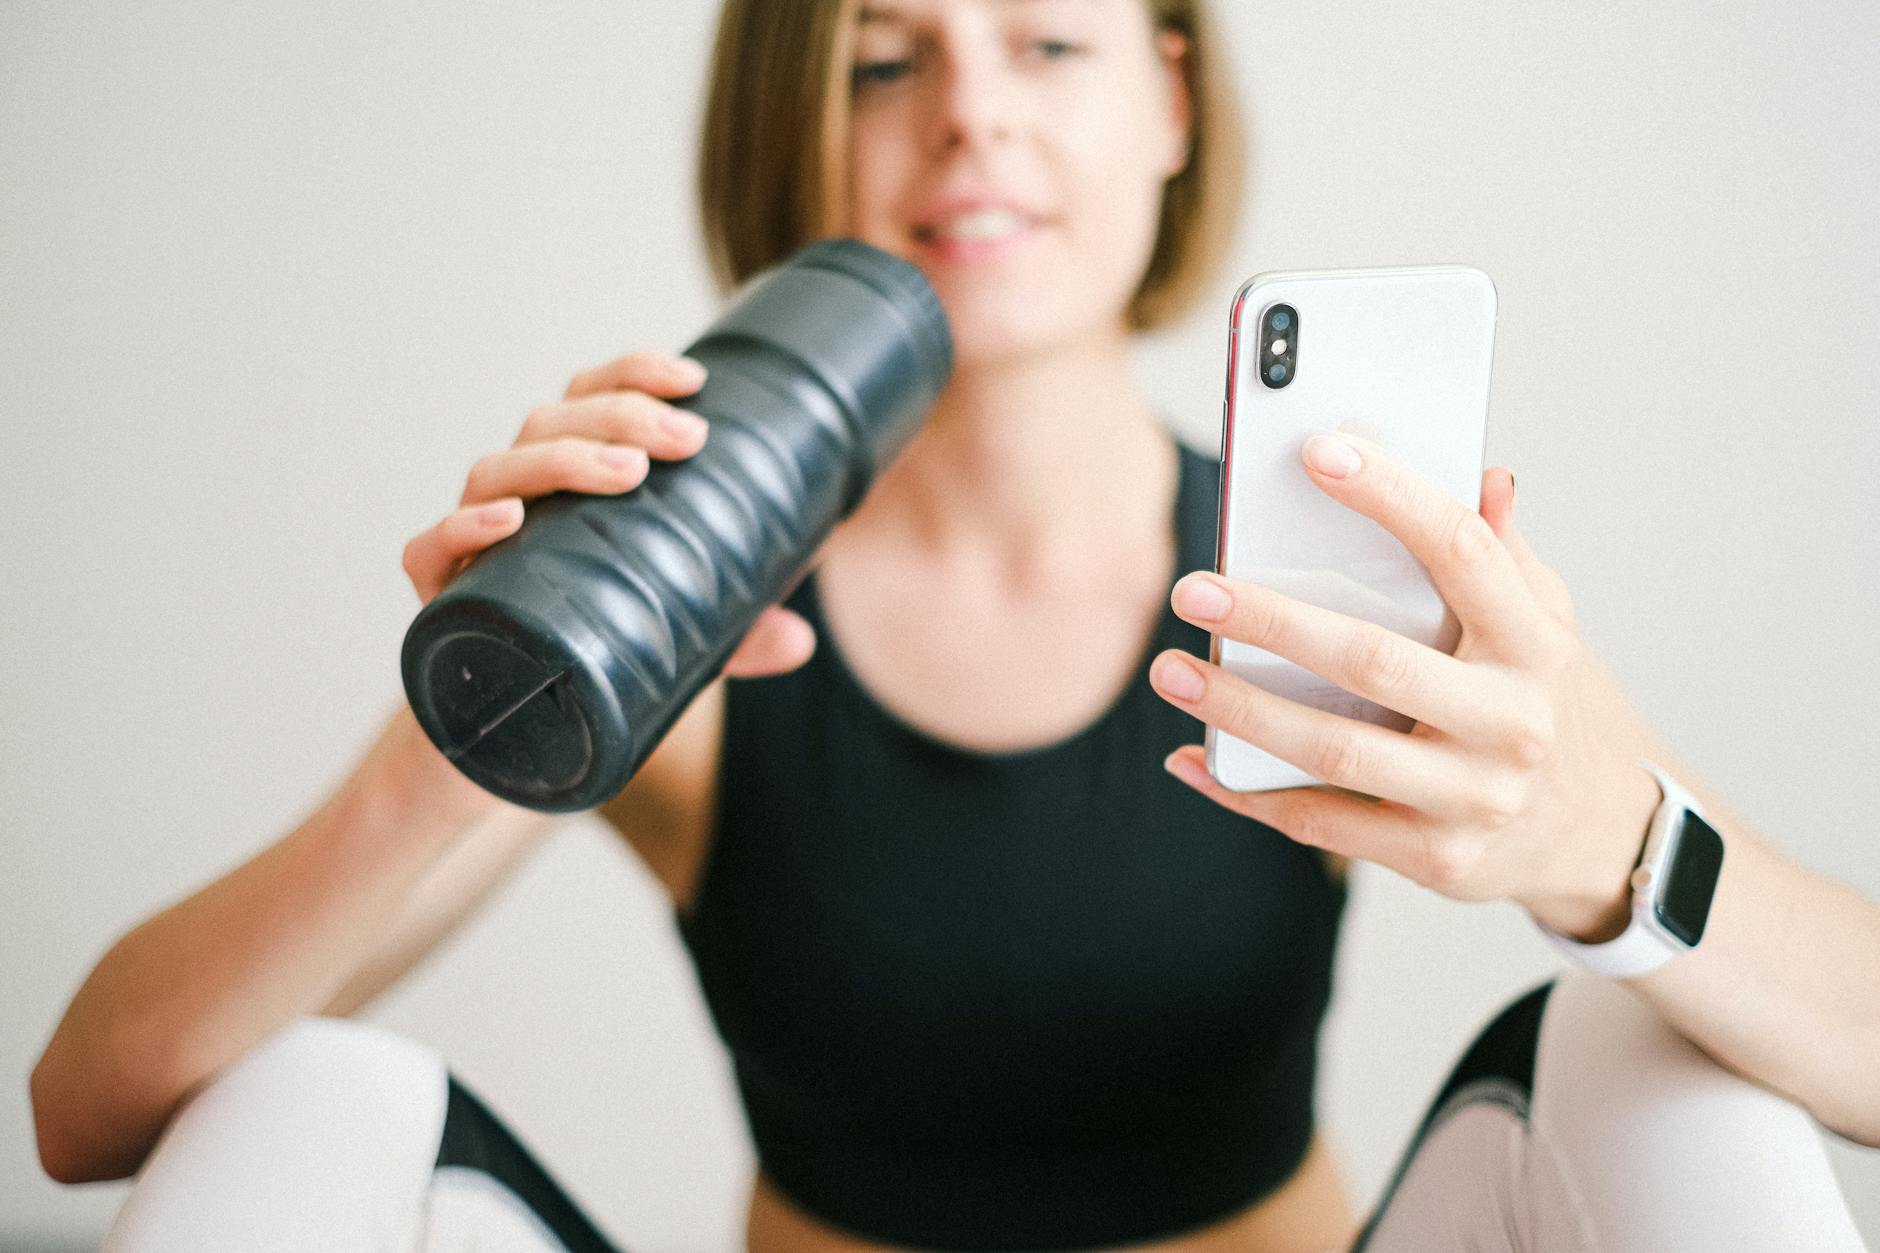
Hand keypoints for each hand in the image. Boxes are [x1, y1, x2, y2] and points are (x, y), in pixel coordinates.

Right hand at [399, 348, 814, 678]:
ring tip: (627, 473)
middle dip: (619, 415)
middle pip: (548, 422)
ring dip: (561, 459)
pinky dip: (462, 529)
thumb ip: (733, 637)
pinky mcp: (437, 598)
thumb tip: (799, 640)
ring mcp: (469, 544)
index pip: (588, 398)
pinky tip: (509, 521)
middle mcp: (513, 498)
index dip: (634, 374)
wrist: (502, 731)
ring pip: (493, 471)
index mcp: (563, 482)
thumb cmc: (587, 652)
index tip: (695, 381)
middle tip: (686, 439)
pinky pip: (428, 550)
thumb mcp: (674, 641)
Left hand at [1150, 432, 1661, 941]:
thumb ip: (1505, 554)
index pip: (1461, 552)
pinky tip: (1192, 760)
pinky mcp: (1435, 856)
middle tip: (1193, 590)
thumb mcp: (1546, 626)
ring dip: (1240, 711)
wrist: (1593, 837)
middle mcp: (1511, 722)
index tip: (1318, 452)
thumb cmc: (1542, 704)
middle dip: (1272, 623)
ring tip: (1169, 673)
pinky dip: (1246, 793)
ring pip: (1335, 749)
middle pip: (1373, 661)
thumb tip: (1486, 474)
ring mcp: (1473, 796)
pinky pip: (1321, 821)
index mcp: (1536, 644)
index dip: (1391, 497)